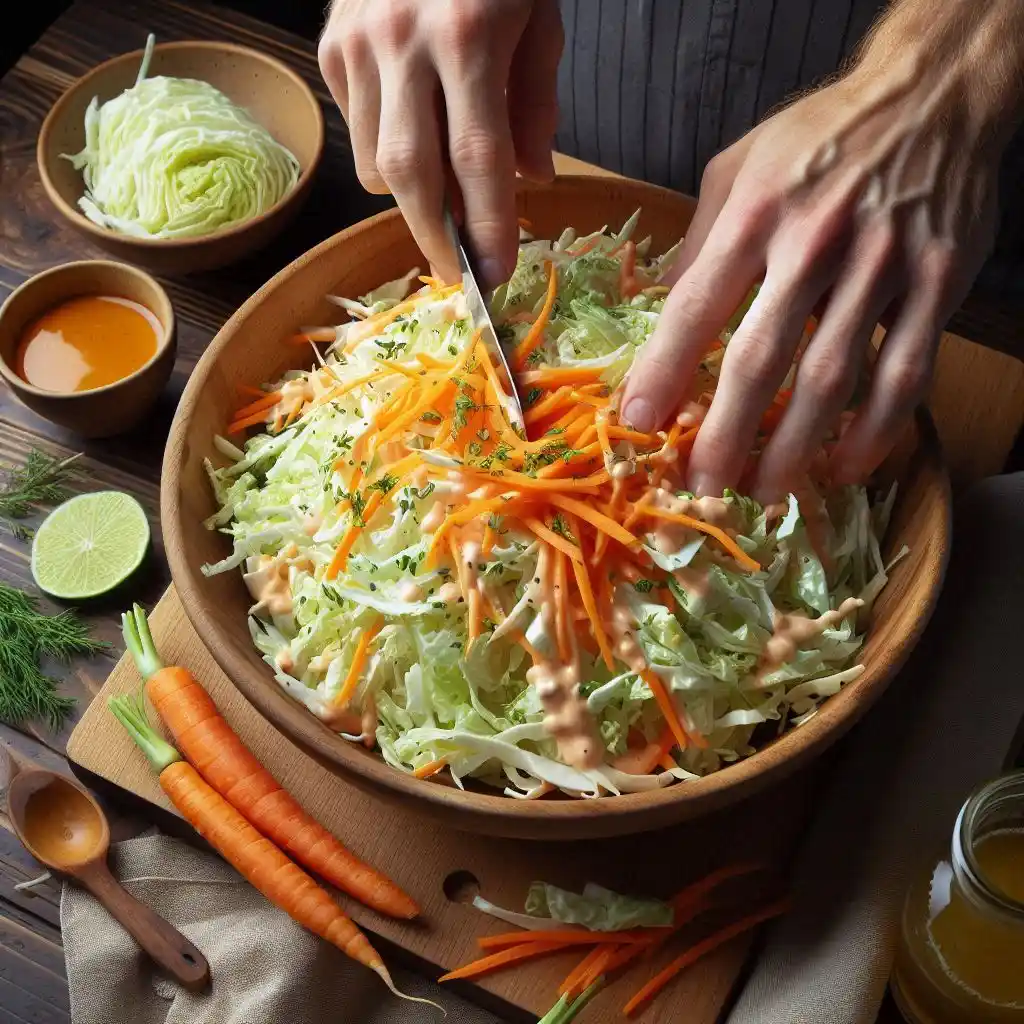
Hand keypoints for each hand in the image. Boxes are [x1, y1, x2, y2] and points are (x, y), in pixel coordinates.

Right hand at [318, 0, 562, 286]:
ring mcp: (357, 44)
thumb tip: (529, 182)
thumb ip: (536, 105)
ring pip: (375, 163)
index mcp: (468, 34)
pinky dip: (383, 156)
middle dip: (437, 238)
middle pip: (412, 175)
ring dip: (412, 199)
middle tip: (460, 275)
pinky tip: (412, 139)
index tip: (498, 274)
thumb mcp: (541, 19)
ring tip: (444, 200)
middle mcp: (402, 41)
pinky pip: (354, 133)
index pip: (478, 158)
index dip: (487, 226)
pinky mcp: (331, 46)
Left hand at [621, 44, 1002, 500]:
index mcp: (755, 213)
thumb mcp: (739, 166)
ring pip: (834, 376)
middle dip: (727, 432)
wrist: (931, 94)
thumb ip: (698, 240)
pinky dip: (876, 428)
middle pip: (762, 357)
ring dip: (797, 446)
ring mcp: (881, 266)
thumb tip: (659, 309)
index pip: (697, 306)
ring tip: (766, 491)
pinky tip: (847, 464)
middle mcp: (815, 243)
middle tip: (702, 485)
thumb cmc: (819, 134)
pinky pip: (905, 370)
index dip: (664, 371)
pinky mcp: (935, 283)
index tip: (638, 423)